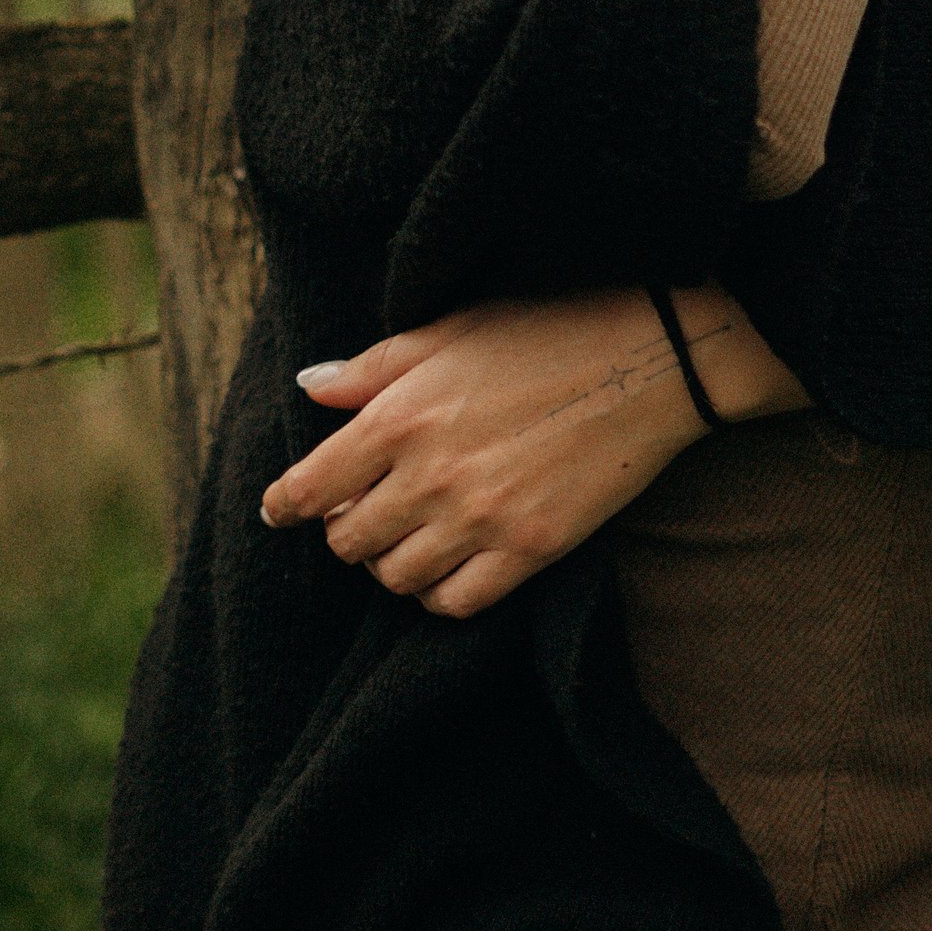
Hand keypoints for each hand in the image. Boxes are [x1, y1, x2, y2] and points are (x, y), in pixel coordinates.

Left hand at [259, 283, 803, 619]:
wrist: (652, 354)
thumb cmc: (548, 327)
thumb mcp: (451, 329)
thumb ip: (373, 367)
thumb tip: (309, 387)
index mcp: (400, 415)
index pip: (312, 486)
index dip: (285, 504)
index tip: (279, 511)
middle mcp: (430, 475)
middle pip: (349, 542)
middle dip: (345, 530)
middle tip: (363, 511)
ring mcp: (481, 519)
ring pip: (396, 578)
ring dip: (390, 562)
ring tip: (409, 536)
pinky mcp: (529, 549)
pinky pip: (455, 603)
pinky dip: (439, 593)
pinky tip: (449, 563)